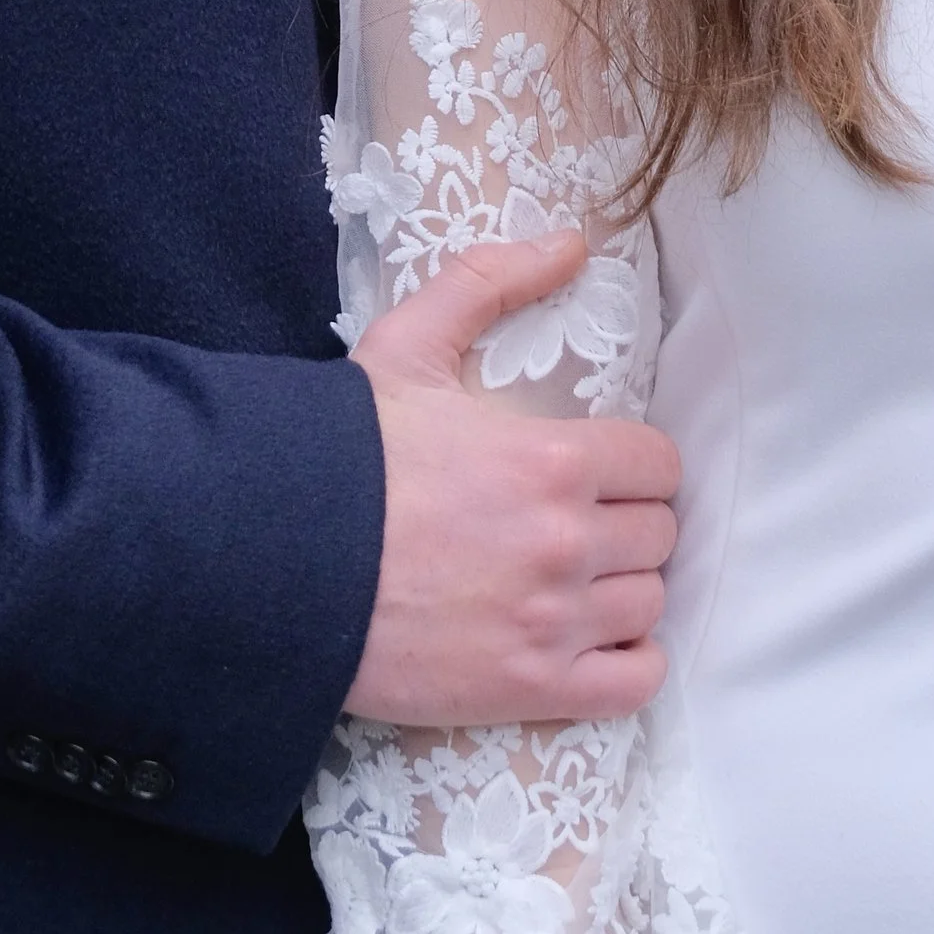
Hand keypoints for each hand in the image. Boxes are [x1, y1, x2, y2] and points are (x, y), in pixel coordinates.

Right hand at [345, 231, 680, 729]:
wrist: (274, 564)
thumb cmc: (344, 456)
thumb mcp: (409, 345)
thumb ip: (493, 282)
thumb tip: (573, 242)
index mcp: (553, 459)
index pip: (658, 465)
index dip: (633, 466)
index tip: (599, 472)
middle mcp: (567, 543)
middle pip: (659, 535)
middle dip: (628, 525)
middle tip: (580, 524)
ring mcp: (553, 623)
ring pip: (650, 604)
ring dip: (624, 590)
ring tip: (579, 582)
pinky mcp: (531, 690)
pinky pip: (634, 683)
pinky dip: (629, 663)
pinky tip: (594, 642)